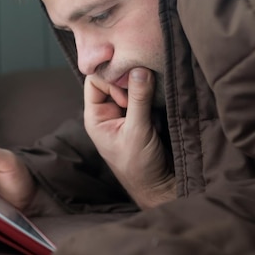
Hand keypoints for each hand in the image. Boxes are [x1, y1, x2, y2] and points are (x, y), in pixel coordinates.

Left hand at [83, 67, 175, 208]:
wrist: (159, 185)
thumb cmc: (140, 165)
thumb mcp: (137, 131)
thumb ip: (138, 100)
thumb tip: (139, 69)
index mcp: (96, 117)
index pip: (95, 81)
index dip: (111, 80)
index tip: (128, 95)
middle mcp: (108, 112)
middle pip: (113, 79)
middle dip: (128, 80)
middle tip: (144, 89)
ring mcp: (125, 112)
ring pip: (130, 85)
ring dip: (143, 86)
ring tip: (153, 94)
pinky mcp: (142, 114)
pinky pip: (144, 94)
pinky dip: (152, 93)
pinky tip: (159, 100)